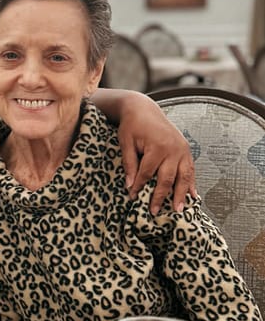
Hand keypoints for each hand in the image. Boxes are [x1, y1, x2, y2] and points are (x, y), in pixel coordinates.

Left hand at [116, 92, 195, 213]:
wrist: (144, 108)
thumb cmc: (132, 125)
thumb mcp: (126, 142)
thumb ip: (129, 163)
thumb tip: (129, 185)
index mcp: (157, 146)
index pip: (147, 173)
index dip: (139, 187)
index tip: (132, 198)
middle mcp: (173, 149)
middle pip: (167, 178)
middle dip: (160, 196)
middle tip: (155, 212)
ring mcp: (182, 149)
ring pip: (183, 176)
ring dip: (181, 194)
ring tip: (178, 210)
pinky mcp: (186, 149)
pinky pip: (190, 169)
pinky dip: (192, 183)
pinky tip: (193, 196)